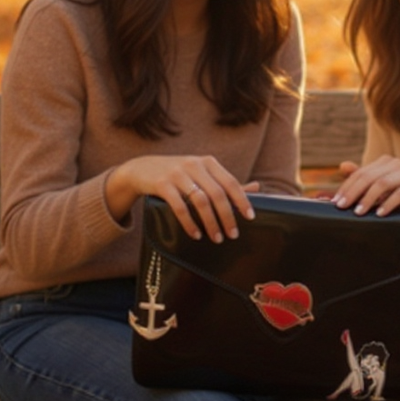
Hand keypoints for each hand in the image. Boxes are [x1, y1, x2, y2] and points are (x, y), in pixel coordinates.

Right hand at [106, 154, 257, 242]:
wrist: (142, 169)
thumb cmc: (178, 174)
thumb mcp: (202, 174)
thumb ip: (226, 182)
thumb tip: (256, 188)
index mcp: (208, 162)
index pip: (230, 182)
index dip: (241, 200)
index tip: (250, 217)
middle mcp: (194, 164)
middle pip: (217, 193)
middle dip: (227, 216)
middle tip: (232, 235)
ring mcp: (177, 173)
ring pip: (200, 201)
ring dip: (210, 222)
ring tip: (216, 238)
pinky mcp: (162, 184)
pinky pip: (179, 206)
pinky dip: (189, 223)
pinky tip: (195, 234)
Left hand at [333, 156, 399, 240]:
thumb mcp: (386, 187)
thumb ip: (367, 178)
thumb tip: (342, 166)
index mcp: (384, 163)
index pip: (360, 173)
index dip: (346, 187)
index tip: (335, 202)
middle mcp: (395, 164)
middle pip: (368, 177)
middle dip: (353, 192)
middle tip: (342, 207)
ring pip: (382, 184)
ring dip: (368, 199)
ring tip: (359, 213)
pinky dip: (388, 204)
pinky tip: (380, 214)